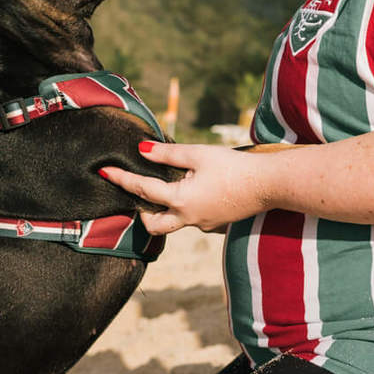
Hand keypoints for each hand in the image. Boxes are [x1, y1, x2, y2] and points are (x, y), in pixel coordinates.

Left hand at [98, 141, 271, 235]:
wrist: (269, 185)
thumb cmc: (234, 166)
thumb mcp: (198, 154)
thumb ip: (168, 154)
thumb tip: (142, 149)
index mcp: (181, 200)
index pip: (143, 190)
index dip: (122, 178)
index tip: (104, 172)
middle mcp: (188, 218)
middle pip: (153, 224)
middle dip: (141, 213)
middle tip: (136, 195)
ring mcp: (203, 224)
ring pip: (173, 223)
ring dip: (163, 211)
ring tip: (165, 190)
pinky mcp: (216, 224)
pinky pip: (192, 220)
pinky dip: (185, 210)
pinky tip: (195, 193)